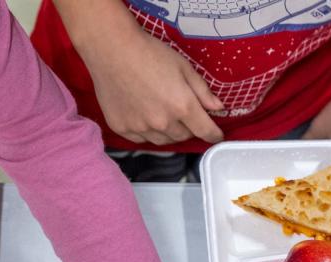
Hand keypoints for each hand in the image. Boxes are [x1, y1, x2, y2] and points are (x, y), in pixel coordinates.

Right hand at [82, 29, 223, 144]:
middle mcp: (162, 122)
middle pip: (182, 137)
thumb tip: (217, 107)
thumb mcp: (183, 67)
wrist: (113, 51)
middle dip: (188, 129)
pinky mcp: (122, 128)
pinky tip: (145, 117)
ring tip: (164, 116)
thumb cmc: (149, 54)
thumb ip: (202, 91)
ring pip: (162, 141)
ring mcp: (140, 128)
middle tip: (183, 115)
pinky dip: (147, 133)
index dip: (213, 135)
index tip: (215, 136)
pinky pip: (140, 139)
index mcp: (182, 106)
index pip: (204, 131)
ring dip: (168, 133)